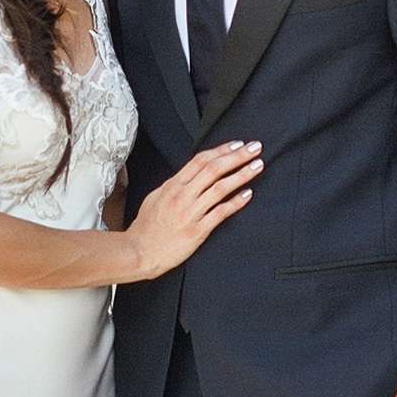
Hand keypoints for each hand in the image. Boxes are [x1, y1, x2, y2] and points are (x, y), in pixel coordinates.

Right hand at [130, 141, 264, 280]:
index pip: (201, 160)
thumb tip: (189, 175)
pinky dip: (235, 202)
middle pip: (214, 169)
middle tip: (254, 148)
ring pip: (220, 188)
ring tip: (257, 166)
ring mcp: (190, 213)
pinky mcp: (197, 231)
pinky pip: (220, 213)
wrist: (139, 252)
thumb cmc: (146, 227)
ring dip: (241, 175)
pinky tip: (248, 195)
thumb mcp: (155, 197)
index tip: (237, 144)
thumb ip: (174, 185)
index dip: (221, 150)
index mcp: (173, 185)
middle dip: (237, 156)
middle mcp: (182, 195)